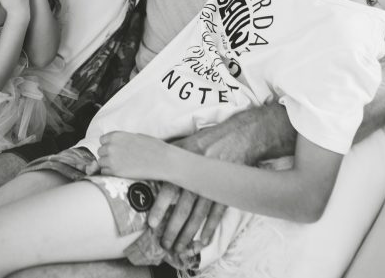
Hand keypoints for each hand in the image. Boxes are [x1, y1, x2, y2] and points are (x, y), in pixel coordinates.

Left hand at [97, 131, 169, 180]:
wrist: (163, 161)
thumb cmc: (153, 147)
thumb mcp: (136, 136)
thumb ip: (123, 139)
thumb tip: (117, 143)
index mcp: (116, 135)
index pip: (102, 140)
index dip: (108, 145)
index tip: (114, 149)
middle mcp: (111, 147)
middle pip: (101, 152)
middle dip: (107, 155)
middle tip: (118, 159)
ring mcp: (112, 160)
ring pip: (101, 163)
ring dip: (108, 165)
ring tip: (120, 166)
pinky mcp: (116, 172)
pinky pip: (105, 172)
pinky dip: (110, 173)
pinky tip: (121, 172)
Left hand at [145, 128, 234, 253]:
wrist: (240, 136)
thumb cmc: (208, 139)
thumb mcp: (187, 142)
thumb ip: (169, 154)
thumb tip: (145, 162)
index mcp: (186, 162)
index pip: (170, 187)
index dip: (161, 206)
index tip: (152, 223)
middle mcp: (199, 175)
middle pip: (184, 207)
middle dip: (174, 228)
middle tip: (165, 245)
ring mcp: (214, 185)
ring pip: (199, 215)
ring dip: (189, 233)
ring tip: (180, 248)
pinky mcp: (227, 191)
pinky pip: (217, 214)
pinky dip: (210, 228)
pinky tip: (202, 241)